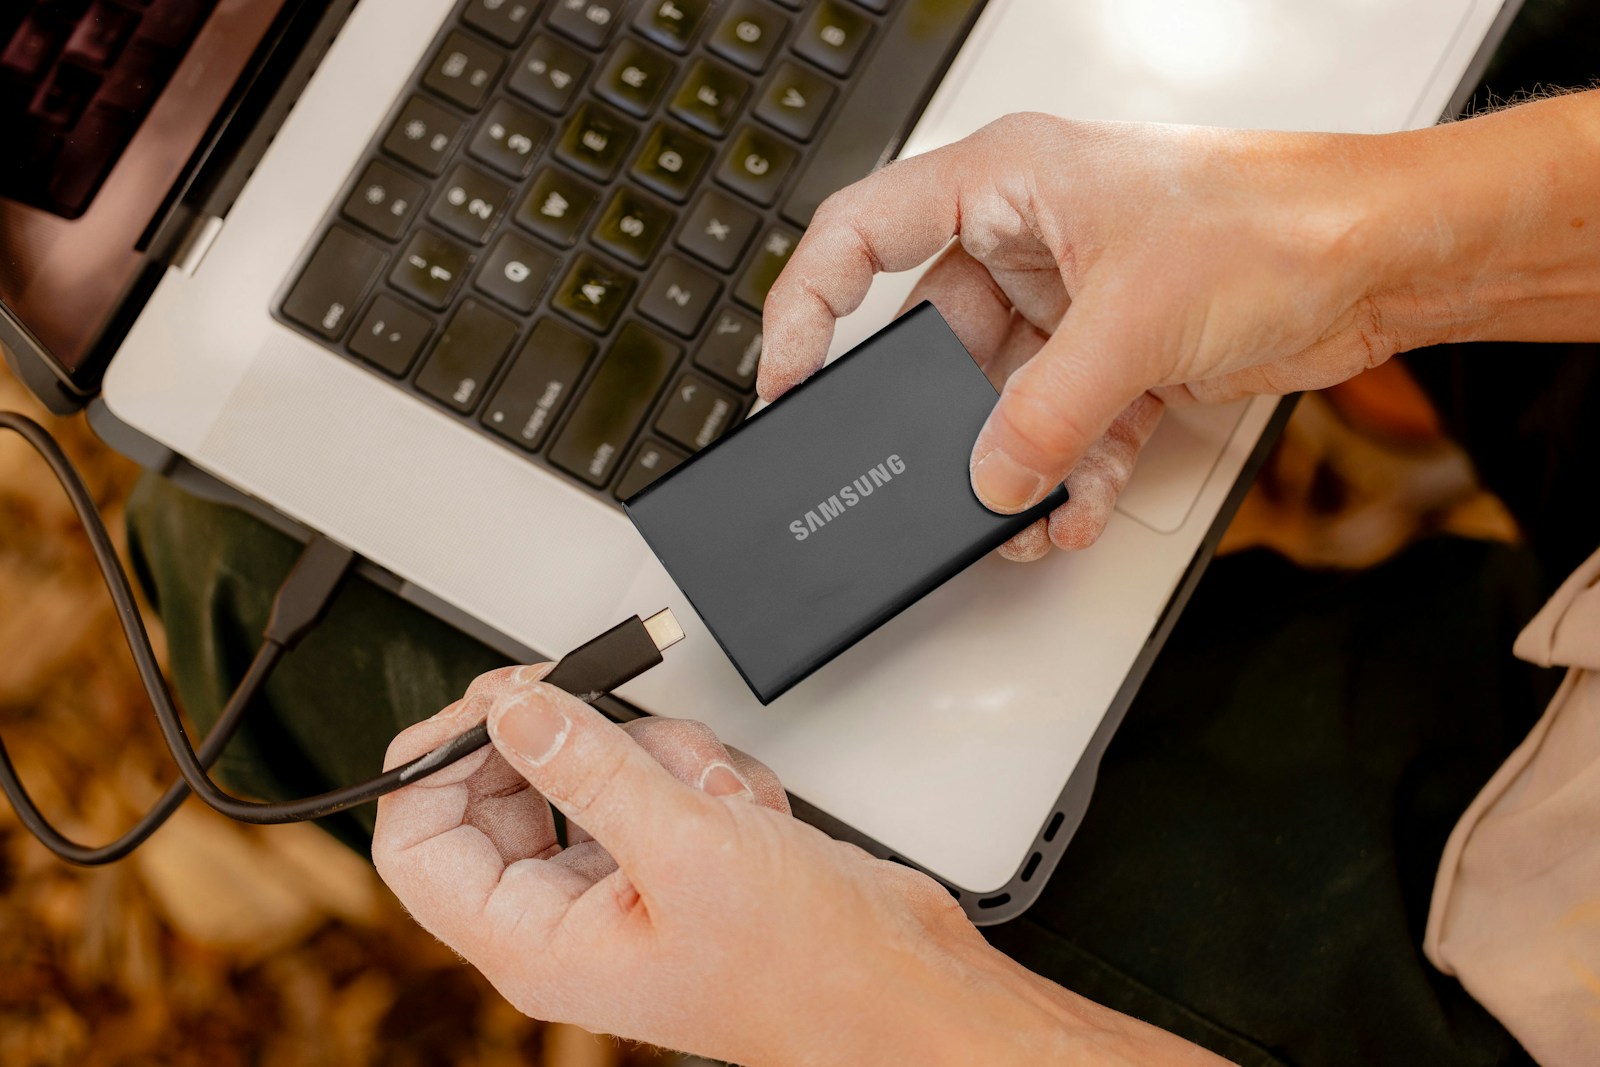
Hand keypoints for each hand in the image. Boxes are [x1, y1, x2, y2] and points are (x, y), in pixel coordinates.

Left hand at [373, 667, 1221, 1065]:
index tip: (489, 702)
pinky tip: (747, 810)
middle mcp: (570, 914)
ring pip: (591, 769)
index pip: (419, 842)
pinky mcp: (679, 853)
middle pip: (505, 791)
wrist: (903, 982)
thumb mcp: (685, 847)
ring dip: (655, 756)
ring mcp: (626, 881)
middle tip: (596, 703)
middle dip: (568, 743)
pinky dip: (700, 771)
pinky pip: (655, 775)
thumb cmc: (805, 964)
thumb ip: (588, 767)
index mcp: (537, 940)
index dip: (439, 759)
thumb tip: (511, 712)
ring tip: (715, 797)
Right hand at [759, 103, 1597, 557]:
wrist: (1388, 255)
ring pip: (1002, 401)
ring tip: (1019, 514)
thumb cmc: (1278, 216)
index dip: (808, 309)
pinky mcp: (1117, 356)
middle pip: (936, 344)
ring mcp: (1071, 302)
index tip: (786, 382)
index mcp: (1004, 183)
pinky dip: (1067, 475)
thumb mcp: (1136, 316)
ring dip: (1012, 466)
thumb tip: (987, 477)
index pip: (861, 234)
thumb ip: (1046, 409)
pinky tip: (1074, 509)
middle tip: (924, 477)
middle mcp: (1027, 239)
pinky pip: (1062, 428)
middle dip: (940, 423)